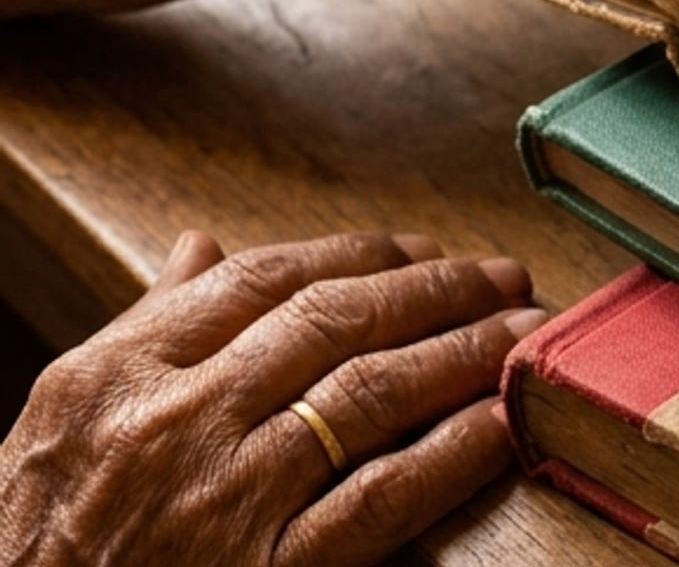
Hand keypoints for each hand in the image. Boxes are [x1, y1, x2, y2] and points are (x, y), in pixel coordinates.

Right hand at [0, 231, 546, 566]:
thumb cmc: (37, 540)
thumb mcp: (63, 424)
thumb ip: (145, 329)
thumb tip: (201, 247)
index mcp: (117, 374)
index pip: (264, 279)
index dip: (360, 254)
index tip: (422, 248)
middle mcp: (174, 422)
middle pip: (334, 322)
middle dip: (434, 290)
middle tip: (502, 275)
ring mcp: (224, 497)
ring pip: (371, 393)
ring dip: (464, 352)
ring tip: (524, 330)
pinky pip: (381, 497)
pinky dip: (453, 453)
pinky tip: (503, 421)